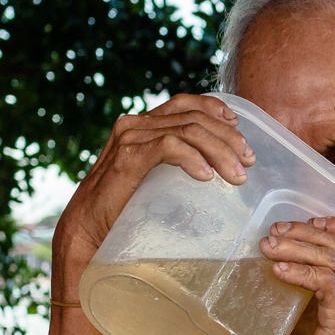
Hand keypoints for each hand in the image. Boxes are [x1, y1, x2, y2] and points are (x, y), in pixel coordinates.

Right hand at [52, 94, 253, 292]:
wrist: (86, 230)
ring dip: (219, 151)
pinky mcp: (128, 157)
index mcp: (142, 125)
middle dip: (228, 137)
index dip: (216, 109)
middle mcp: (135, 124)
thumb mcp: (153, 178)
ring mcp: (130, 137)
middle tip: (248, 161)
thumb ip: (172, 164)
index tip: (239, 127)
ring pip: (188, 130)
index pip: (186, 103)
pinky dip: (194, 159)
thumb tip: (213, 168)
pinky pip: (170, 147)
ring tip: (236, 176)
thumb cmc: (121, 209)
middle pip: (194, 117)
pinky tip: (208, 177)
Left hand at [263, 217, 334, 334]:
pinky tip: (277, 270)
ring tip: (268, 246)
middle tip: (272, 233)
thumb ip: (287, 292)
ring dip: (295, 247)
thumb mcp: (297, 316)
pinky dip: (299, 271)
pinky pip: (323, 280)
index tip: (290, 226)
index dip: (322, 227)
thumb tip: (250, 273)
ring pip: (329, 257)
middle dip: (301, 233)